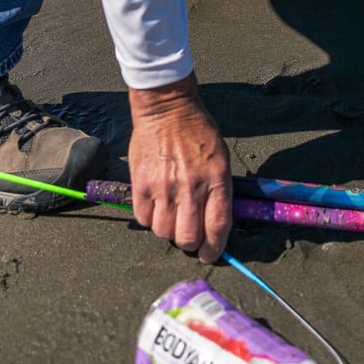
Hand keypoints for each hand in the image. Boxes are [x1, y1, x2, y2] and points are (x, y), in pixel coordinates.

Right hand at [128, 73, 231, 262]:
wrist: (168, 109)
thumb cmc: (198, 131)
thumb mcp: (221, 157)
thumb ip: (220, 189)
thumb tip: (217, 222)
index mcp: (216, 178)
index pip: (217, 227)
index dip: (214, 248)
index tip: (209, 254)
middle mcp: (191, 186)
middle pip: (188, 237)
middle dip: (190, 243)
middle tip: (189, 236)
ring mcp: (164, 186)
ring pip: (164, 232)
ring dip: (168, 230)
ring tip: (170, 216)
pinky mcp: (142, 183)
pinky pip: (144, 218)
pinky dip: (149, 218)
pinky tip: (155, 206)